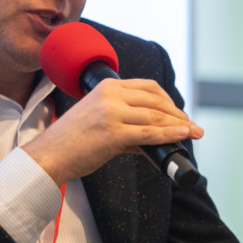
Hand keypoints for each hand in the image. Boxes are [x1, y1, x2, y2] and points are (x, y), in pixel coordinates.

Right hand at [23, 78, 203, 184]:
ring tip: (193, 134)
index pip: (148, 87)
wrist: (49, 156)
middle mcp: (110, 95)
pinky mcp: (113, 133)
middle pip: (156, 100)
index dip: (168, 100)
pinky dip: (170, 135)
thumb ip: (125, 124)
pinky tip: (181, 137)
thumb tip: (150, 139)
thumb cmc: (70, 142)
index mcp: (107, 87)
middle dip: (178, 114)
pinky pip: (149, 133)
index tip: (178, 113)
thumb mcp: (97, 120)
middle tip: (192, 126)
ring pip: (156, 116)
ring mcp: (111, 113)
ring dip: (179, 126)